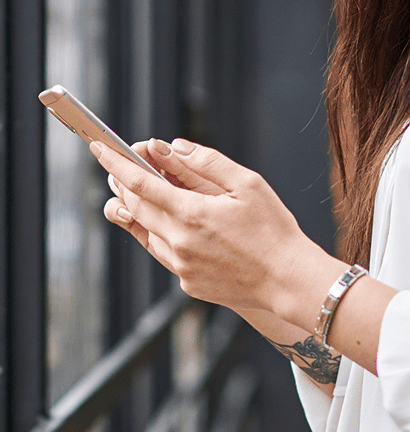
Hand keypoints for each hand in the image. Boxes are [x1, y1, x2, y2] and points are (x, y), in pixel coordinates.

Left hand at [93, 137, 338, 317]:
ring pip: (144, 232)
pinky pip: (163, 253)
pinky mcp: (187, 283)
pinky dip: (158, 234)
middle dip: (123, 183)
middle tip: (119, 166)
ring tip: (134, 192)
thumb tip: (173, 148)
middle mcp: (179, 242)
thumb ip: (207, 162)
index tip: (99, 148)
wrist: (288, 280)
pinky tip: (167, 224)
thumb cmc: (274, 230)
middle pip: (135, 207)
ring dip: (136, 210)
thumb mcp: (248, 184)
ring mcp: (181, 266)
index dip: (116, 163)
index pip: (139, 183)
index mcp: (192, 213)